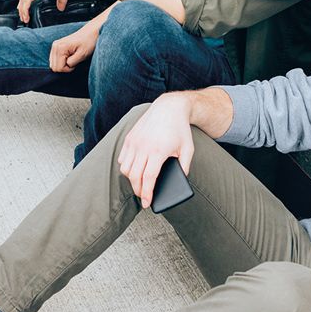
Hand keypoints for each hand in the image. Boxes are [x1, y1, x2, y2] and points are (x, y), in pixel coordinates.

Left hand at [17, 0, 85, 21]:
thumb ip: (61, 0)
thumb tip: (60, 8)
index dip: (25, 2)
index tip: (24, 10)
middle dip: (21, 7)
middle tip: (23, 17)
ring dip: (22, 10)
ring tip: (25, 19)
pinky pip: (27, 0)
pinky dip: (25, 8)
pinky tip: (26, 15)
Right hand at [49, 22, 99, 71]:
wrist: (91, 33)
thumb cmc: (88, 43)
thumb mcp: (82, 54)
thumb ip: (72, 62)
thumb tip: (65, 65)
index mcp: (60, 48)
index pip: (59, 68)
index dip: (68, 69)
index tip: (76, 62)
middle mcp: (55, 46)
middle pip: (54, 67)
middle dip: (65, 67)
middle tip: (74, 61)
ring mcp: (54, 46)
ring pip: (53, 65)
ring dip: (63, 65)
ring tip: (72, 58)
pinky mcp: (56, 47)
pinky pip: (54, 60)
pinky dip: (61, 62)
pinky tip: (69, 57)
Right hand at [116, 93, 195, 208]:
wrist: (169, 108)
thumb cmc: (180, 129)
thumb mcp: (188, 149)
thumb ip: (184, 167)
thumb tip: (179, 182)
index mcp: (158, 151)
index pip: (148, 178)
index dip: (147, 193)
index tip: (147, 203)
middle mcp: (143, 146)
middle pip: (134, 176)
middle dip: (138, 190)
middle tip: (144, 196)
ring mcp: (134, 142)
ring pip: (125, 169)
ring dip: (131, 179)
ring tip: (139, 184)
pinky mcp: (129, 138)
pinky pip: (123, 158)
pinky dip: (126, 167)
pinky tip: (133, 170)